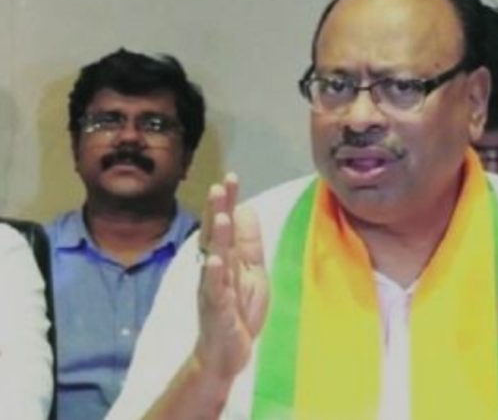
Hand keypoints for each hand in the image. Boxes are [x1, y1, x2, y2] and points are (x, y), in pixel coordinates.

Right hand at [194, 172, 268, 382]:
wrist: (226, 351)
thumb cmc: (238, 308)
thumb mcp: (252, 271)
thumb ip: (249, 242)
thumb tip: (246, 208)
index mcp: (227, 257)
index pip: (226, 224)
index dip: (228, 201)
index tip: (231, 177)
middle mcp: (216, 268)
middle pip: (216, 234)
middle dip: (217, 211)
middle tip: (219, 186)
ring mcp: (213, 287)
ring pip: (215, 258)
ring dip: (217, 237)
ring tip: (221, 215)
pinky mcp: (215, 308)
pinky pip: (213, 290)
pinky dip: (213, 274)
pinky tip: (215, 260)